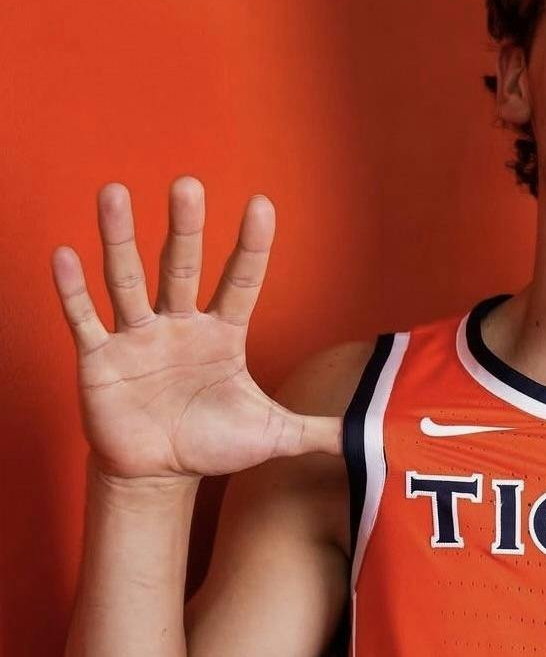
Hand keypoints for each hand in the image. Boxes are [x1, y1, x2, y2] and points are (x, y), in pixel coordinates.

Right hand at [51, 177, 342, 484]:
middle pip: (181, 266)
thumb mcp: (273, 436)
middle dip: (185, 228)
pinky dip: (73, 290)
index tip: (262, 204)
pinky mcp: (100, 359)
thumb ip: (318, 430)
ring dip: (119, 238)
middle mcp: (180, 324)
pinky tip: (65, 255)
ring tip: (115, 192)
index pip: (241, 281)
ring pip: (127, 279)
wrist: (159, 472)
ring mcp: (138, 337)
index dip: (252, 247)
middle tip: (188, 184)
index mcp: (224, 334)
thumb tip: (368, 437)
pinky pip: (84, 319)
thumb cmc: (213, 443)